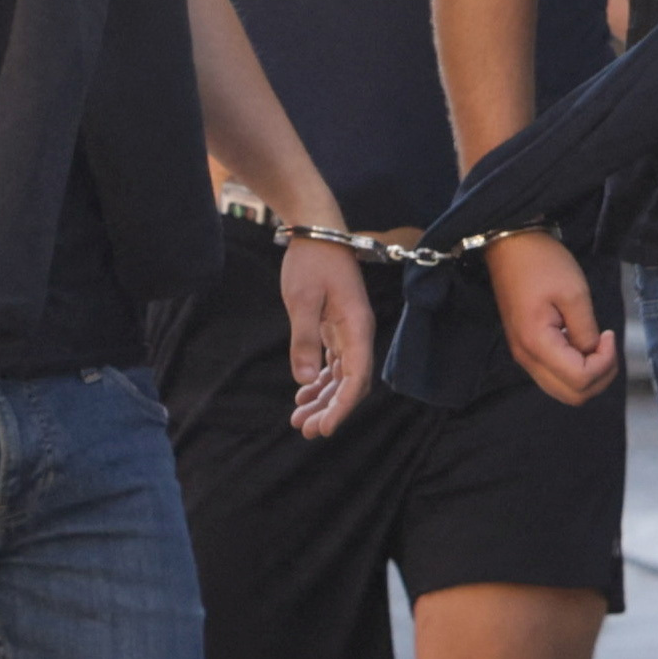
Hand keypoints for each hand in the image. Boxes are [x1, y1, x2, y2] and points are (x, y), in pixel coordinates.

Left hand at [280, 235, 378, 436]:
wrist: (317, 229)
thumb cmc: (312, 260)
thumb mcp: (302, 299)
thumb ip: (304, 340)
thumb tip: (304, 380)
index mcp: (356, 327)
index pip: (356, 379)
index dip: (341, 407)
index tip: (324, 428)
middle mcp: (358, 332)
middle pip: (351, 382)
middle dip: (330, 409)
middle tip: (306, 430)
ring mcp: (348, 329)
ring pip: (342, 375)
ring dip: (323, 397)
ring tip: (299, 417)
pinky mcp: (337, 325)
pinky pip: (334, 361)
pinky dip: (321, 379)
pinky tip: (304, 391)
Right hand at [488, 227, 618, 405]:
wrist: (510, 247)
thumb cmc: (542, 263)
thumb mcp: (574, 292)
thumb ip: (586, 331)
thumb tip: (593, 353)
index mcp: (537, 343)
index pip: (580, 379)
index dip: (604, 364)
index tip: (609, 335)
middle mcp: (526, 358)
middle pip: (572, 395)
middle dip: (599, 377)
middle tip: (607, 346)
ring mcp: (524, 356)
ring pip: (563, 390)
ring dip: (587, 376)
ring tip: (596, 345)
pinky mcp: (525, 349)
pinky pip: (554, 375)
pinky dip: (574, 369)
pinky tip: (581, 344)